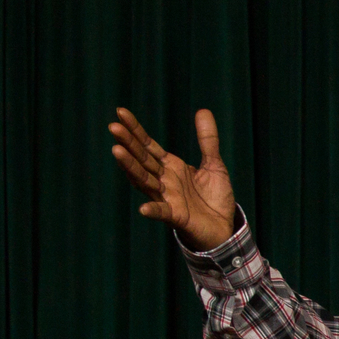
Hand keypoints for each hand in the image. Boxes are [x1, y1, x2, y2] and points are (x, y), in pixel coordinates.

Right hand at [109, 106, 237, 250]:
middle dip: (128, 143)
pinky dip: (153, 209)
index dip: (135, 129)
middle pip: (141, 159)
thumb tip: (203, 110)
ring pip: (145, 180)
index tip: (120, 112)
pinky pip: (162, 212)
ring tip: (116, 151)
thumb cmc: (215, 197)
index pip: (147, 145)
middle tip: (113, 127)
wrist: (225, 227)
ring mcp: (167, 197)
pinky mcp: (177, 216)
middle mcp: (164, 180)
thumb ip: (207, 140)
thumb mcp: (214, 164)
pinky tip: (143, 208)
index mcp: (170, 166)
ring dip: (131, 167)